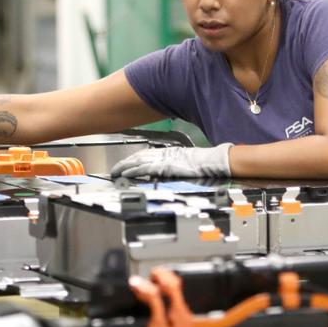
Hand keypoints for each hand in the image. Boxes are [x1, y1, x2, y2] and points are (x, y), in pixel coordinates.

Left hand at [109, 143, 232, 178]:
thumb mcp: (185, 164)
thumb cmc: (204, 163)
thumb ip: (173, 166)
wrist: (213, 161)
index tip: (125, 164)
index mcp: (168, 153)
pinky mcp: (165, 166)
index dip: (133, 159)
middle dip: (125, 163)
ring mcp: (164, 159)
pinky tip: (126, 174)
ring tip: (115, 172)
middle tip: (114, 169)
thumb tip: (163, 173)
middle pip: (139, 157)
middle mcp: (164, 154)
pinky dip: (134, 171)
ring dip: (125, 167)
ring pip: (139, 162)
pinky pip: (146, 169)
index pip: (145, 155)